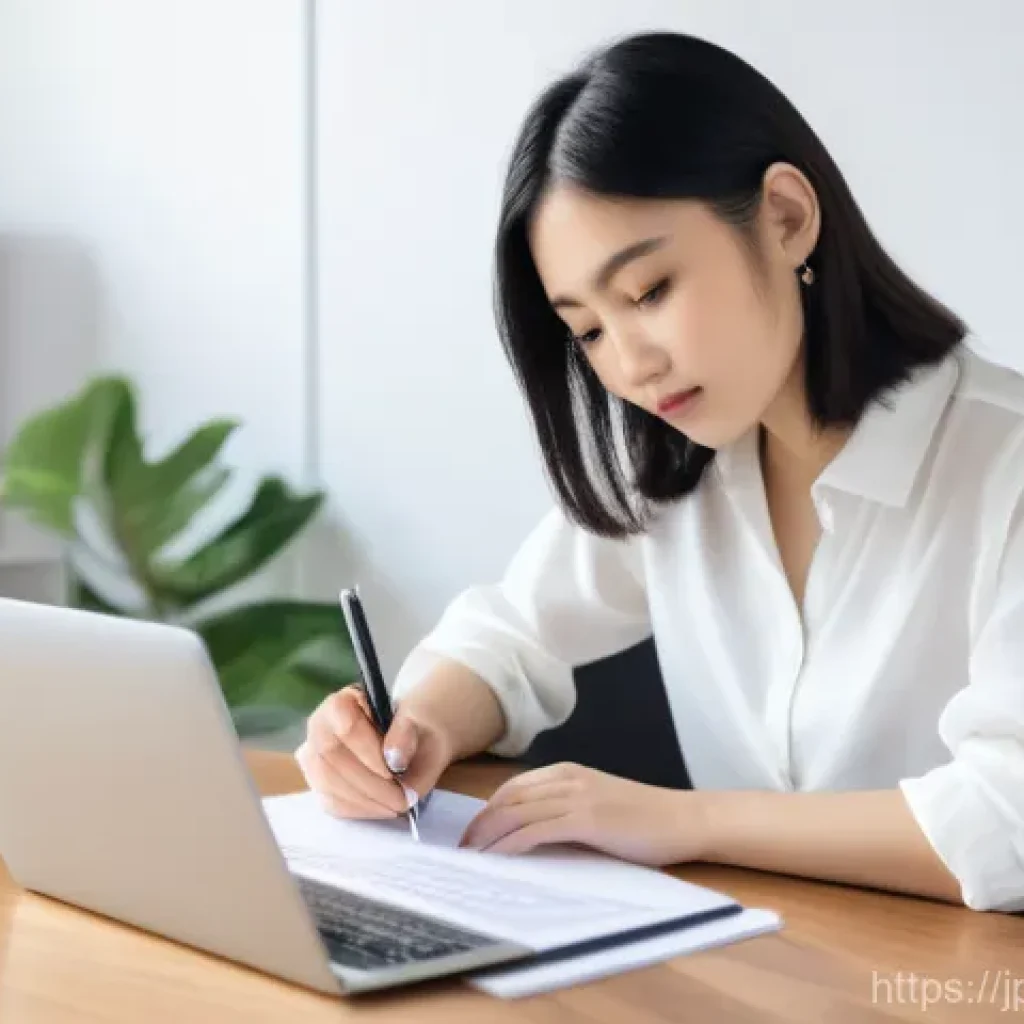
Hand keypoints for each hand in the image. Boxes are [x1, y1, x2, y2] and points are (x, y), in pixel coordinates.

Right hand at [295, 685, 453, 819]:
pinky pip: (329, 802)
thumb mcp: (420, 719)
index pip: (347, 727)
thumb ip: (407, 733)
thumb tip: (394, 759)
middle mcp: (319, 727)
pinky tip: (382, 808)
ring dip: (365, 801)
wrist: (409, 736)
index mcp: (342, 702)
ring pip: (327, 783)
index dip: (369, 754)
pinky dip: (358, 810)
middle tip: (402, 799)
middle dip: (370, 785)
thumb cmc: (412, 723)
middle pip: (332, 758)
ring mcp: (313, 756)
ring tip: (396, 805)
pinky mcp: (317, 782)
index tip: (395, 772)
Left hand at [458, 762, 705, 865]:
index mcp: (568, 772)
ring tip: (470, 856)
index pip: (513, 787)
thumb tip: (528, 833)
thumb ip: (566, 810)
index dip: (488, 809)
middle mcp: (568, 778)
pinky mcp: (586, 818)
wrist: (684, 820)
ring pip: (516, 812)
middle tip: (461, 848)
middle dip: (480, 823)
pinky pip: (535, 829)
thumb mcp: (598, 806)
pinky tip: (496, 857)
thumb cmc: (645, 819)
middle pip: (508, 797)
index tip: (472, 832)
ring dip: (488, 834)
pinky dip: (510, 843)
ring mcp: (577, 796)